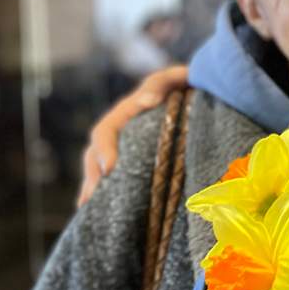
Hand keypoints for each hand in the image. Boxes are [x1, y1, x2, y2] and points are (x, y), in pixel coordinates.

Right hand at [77, 65, 189, 205]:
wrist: (198, 93)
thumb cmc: (186, 83)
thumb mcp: (174, 78)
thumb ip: (160, 82)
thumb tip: (146, 100)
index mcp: (124, 113)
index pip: (104, 132)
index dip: (103, 149)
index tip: (109, 168)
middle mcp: (119, 132)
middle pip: (95, 156)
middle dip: (92, 178)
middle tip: (91, 200)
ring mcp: (125, 147)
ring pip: (100, 170)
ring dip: (94, 189)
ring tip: (90, 211)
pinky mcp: (136, 160)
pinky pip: (117, 178)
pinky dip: (108, 193)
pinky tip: (103, 211)